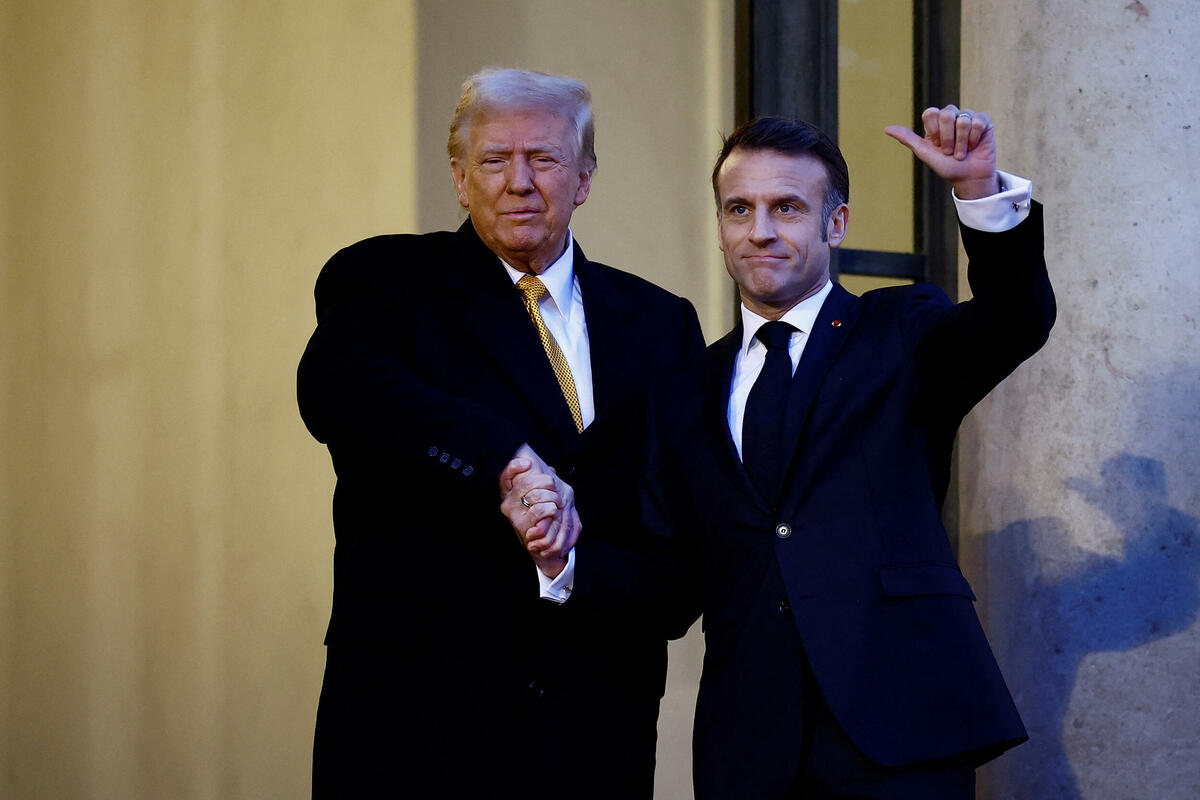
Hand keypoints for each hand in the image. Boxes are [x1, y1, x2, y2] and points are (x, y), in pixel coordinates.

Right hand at [498, 445, 581, 577]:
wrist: (545, 548)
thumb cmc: (544, 520)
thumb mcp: (545, 497)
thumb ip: (544, 482)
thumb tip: (550, 469)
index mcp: (510, 492)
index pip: (505, 474)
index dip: (514, 466)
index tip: (528, 463)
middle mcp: (508, 501)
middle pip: (527, 482)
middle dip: (548, 483)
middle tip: (556, 493)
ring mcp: (513, 514)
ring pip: (535, 495)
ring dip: (552, 498)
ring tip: (556, 505)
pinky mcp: (521, 525)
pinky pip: (540, 509)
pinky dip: (552, 509)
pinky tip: (553, 513)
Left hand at [885, 105, 998, 198]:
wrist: (967, 178)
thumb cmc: (946, 167)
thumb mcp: (924, 153)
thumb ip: (907, 139)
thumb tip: (886, 129)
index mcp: (936, 122)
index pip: (930, 112)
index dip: (934, 131)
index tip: (937, 146)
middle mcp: (952, 116)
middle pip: (946, 114)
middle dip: (947, 138)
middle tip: (949, 152)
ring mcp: (968, 117)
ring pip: (963, 120)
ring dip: (961, 142)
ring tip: (961, 153)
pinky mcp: (984, 122)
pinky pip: (978, 121)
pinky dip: (974, 139)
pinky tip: (974, 146)